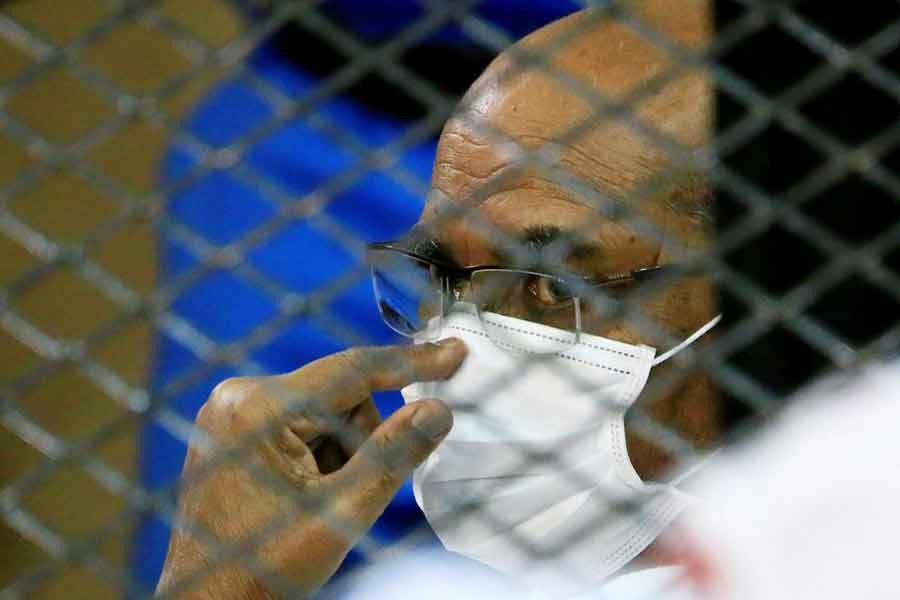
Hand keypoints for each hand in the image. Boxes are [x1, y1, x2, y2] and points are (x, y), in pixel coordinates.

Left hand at [155, 339, 466, 598]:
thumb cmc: (264, 568)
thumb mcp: (341, 514)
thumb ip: (392, 456)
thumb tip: (436, 411)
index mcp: (260, 408)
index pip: (353, 371)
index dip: (411, 363)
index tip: (454, 353)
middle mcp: (239, 396)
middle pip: (339, 394)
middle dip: (360, 439)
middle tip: (345, 491)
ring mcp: (232, 410)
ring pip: (324, 410)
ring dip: (339, 450)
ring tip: (317, 500)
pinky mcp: (233, 427)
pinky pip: (300, 422)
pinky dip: (318, 453)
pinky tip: (301, 493)